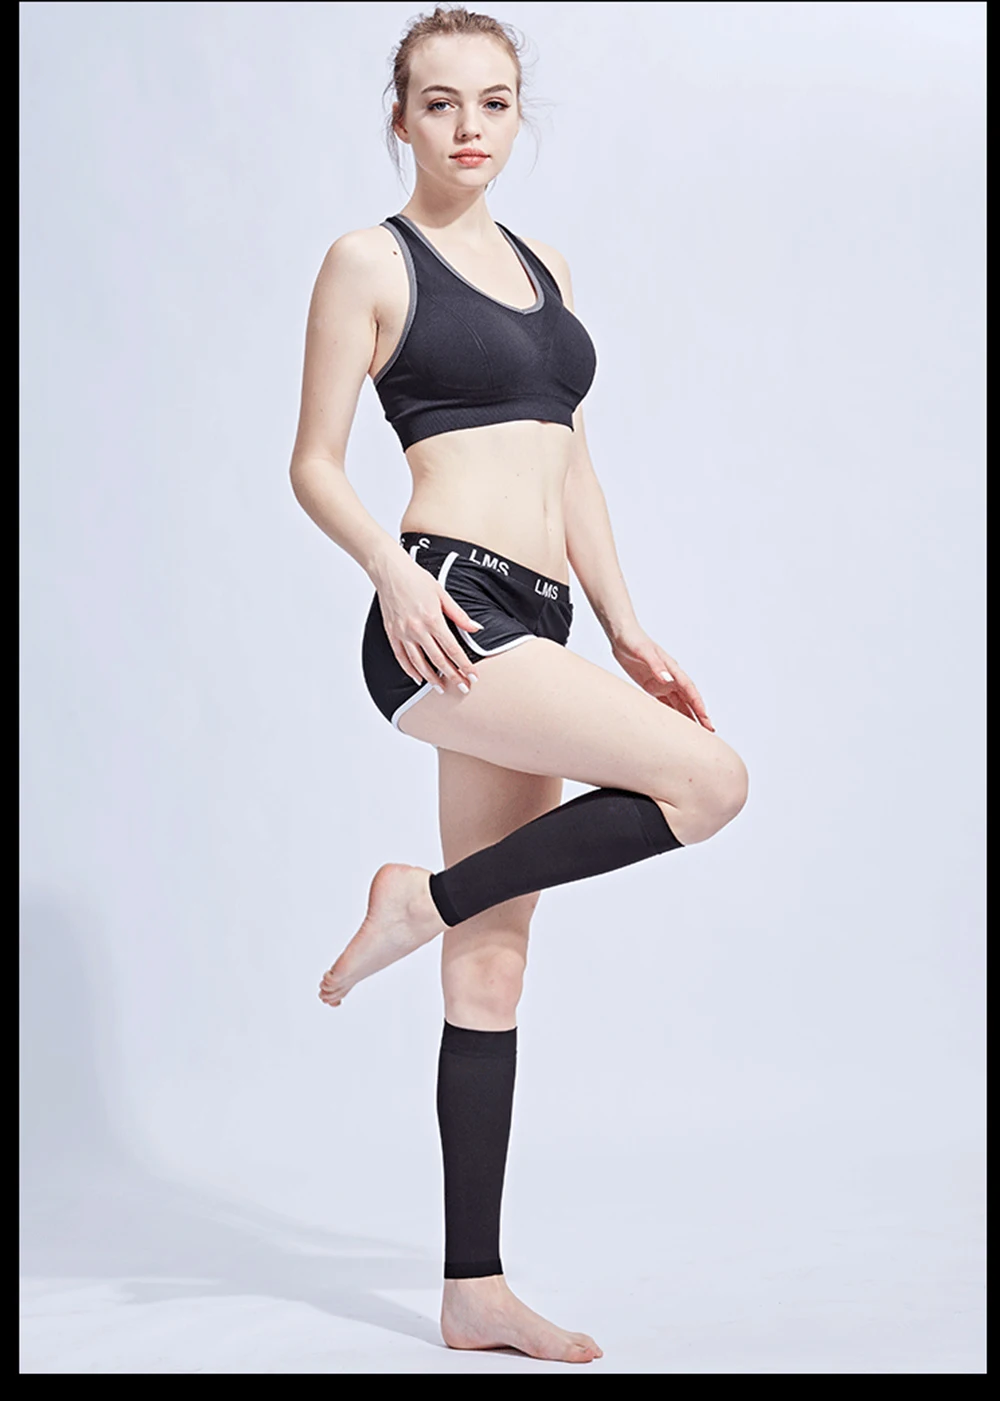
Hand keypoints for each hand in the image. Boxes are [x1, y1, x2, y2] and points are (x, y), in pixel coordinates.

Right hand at [375, 552, 481, 693]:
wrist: (390, 571)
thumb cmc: (415, 579)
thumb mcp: (442, 594)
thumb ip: (459, 615)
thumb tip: (475, 628)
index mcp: (433, 619)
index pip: (453, 649)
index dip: (464, 665)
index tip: (473, 676)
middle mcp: (417, 629)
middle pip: (438, 660)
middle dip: (452, 676)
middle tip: (462, 687)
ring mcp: (403, 633)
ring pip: (419, 663)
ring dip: (432, 678)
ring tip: (441, 688)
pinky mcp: (392, 633)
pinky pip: (401, 657)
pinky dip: (410, 670)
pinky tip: (418, 677)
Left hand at [611, 627, 714, 730]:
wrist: (621, 636)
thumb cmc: (633, 641)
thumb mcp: (643, 652)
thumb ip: (655, 666)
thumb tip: (667, 679)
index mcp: (671, 668)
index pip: (689, 689)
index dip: (698, 703)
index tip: (705, 716)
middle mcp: (670, 676)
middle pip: (688, 699)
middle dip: (699, 714)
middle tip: (709, 730)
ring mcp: (661, 682)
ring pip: (678, 703)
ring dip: (687, 716)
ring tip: (697, 732)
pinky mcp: (651, 685)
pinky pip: (664, 702)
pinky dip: (672, 713)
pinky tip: (676, 724)